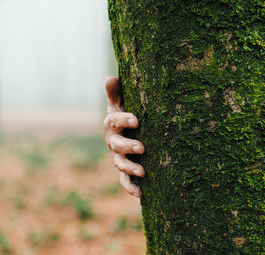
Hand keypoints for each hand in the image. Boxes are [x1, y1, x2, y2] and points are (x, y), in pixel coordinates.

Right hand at [104, 77, 144, 197]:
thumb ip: (116, 94)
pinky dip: (131, 187)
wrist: (122, 132)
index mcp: (112, 124)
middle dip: (129, 147)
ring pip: (121, 164)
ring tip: (144, 172)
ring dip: (131, 168)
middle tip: (142, 148)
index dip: (125, 120)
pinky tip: (141, 194)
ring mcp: (117, 157)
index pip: (116, 121)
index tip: (136, 120)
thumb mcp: (119, 103)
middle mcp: (113, 141)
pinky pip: (125, 180)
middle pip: (118, 145)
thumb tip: (111, 78)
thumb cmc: (124, 115)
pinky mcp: (124, 170)